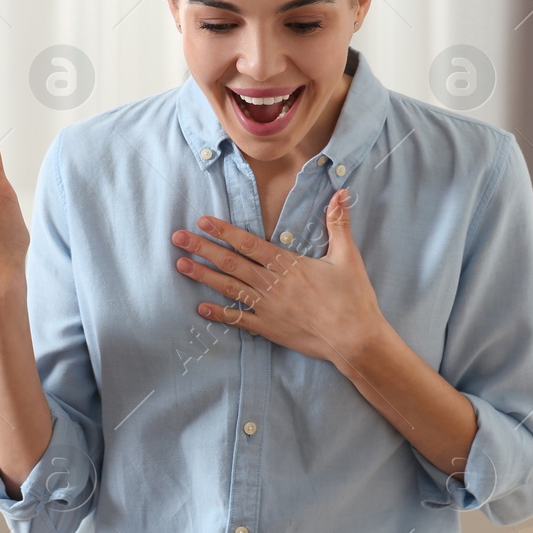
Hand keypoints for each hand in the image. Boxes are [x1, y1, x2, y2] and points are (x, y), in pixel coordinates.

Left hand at [169, 189, 388, 370]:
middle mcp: (272, 284)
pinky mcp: (269, 329)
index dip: (224, 231)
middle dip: (202, 248)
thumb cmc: (353, 298)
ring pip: (229, 288)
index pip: (249, 243)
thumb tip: (340, 192)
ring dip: (203, 276)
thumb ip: (338, 224)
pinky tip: (201, 308)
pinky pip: (239, 320)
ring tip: (181, 265)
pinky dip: (219, 314)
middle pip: (231, 263)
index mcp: (288, 264)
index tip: (203, 221)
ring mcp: (268, 308)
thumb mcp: (347, 257)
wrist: (354, 339)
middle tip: (177, 238)